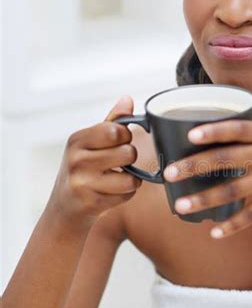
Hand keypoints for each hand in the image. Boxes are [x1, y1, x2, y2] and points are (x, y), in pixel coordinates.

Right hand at [49, 96, 142, 225]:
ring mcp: (83, 182)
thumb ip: (112, 122)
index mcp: (77, 140)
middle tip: (120, 162)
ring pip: (131, 177)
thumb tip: (128, 99)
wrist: (64, 208)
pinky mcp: (91, 203)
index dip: (126, 136)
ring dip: (131, 179)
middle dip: (130, 158)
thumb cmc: (82, 170)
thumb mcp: (90, 144)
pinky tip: (112, 192)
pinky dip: (126, 194)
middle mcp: (77, 159)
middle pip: (128, 152)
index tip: (120, 142)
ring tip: (117, 178)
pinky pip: (127, 194)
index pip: (117, 131)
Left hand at [163, 112, 251, 238]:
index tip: (190, 135)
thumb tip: (234, 108)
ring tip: (180, 207)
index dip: (214, 130)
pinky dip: (232, 225)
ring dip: (204, 200)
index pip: (238, 127)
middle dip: (195, 166)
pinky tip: (214, 232)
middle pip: (227, 159)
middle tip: (169, 173)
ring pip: (233, 191)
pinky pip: (251, 215)